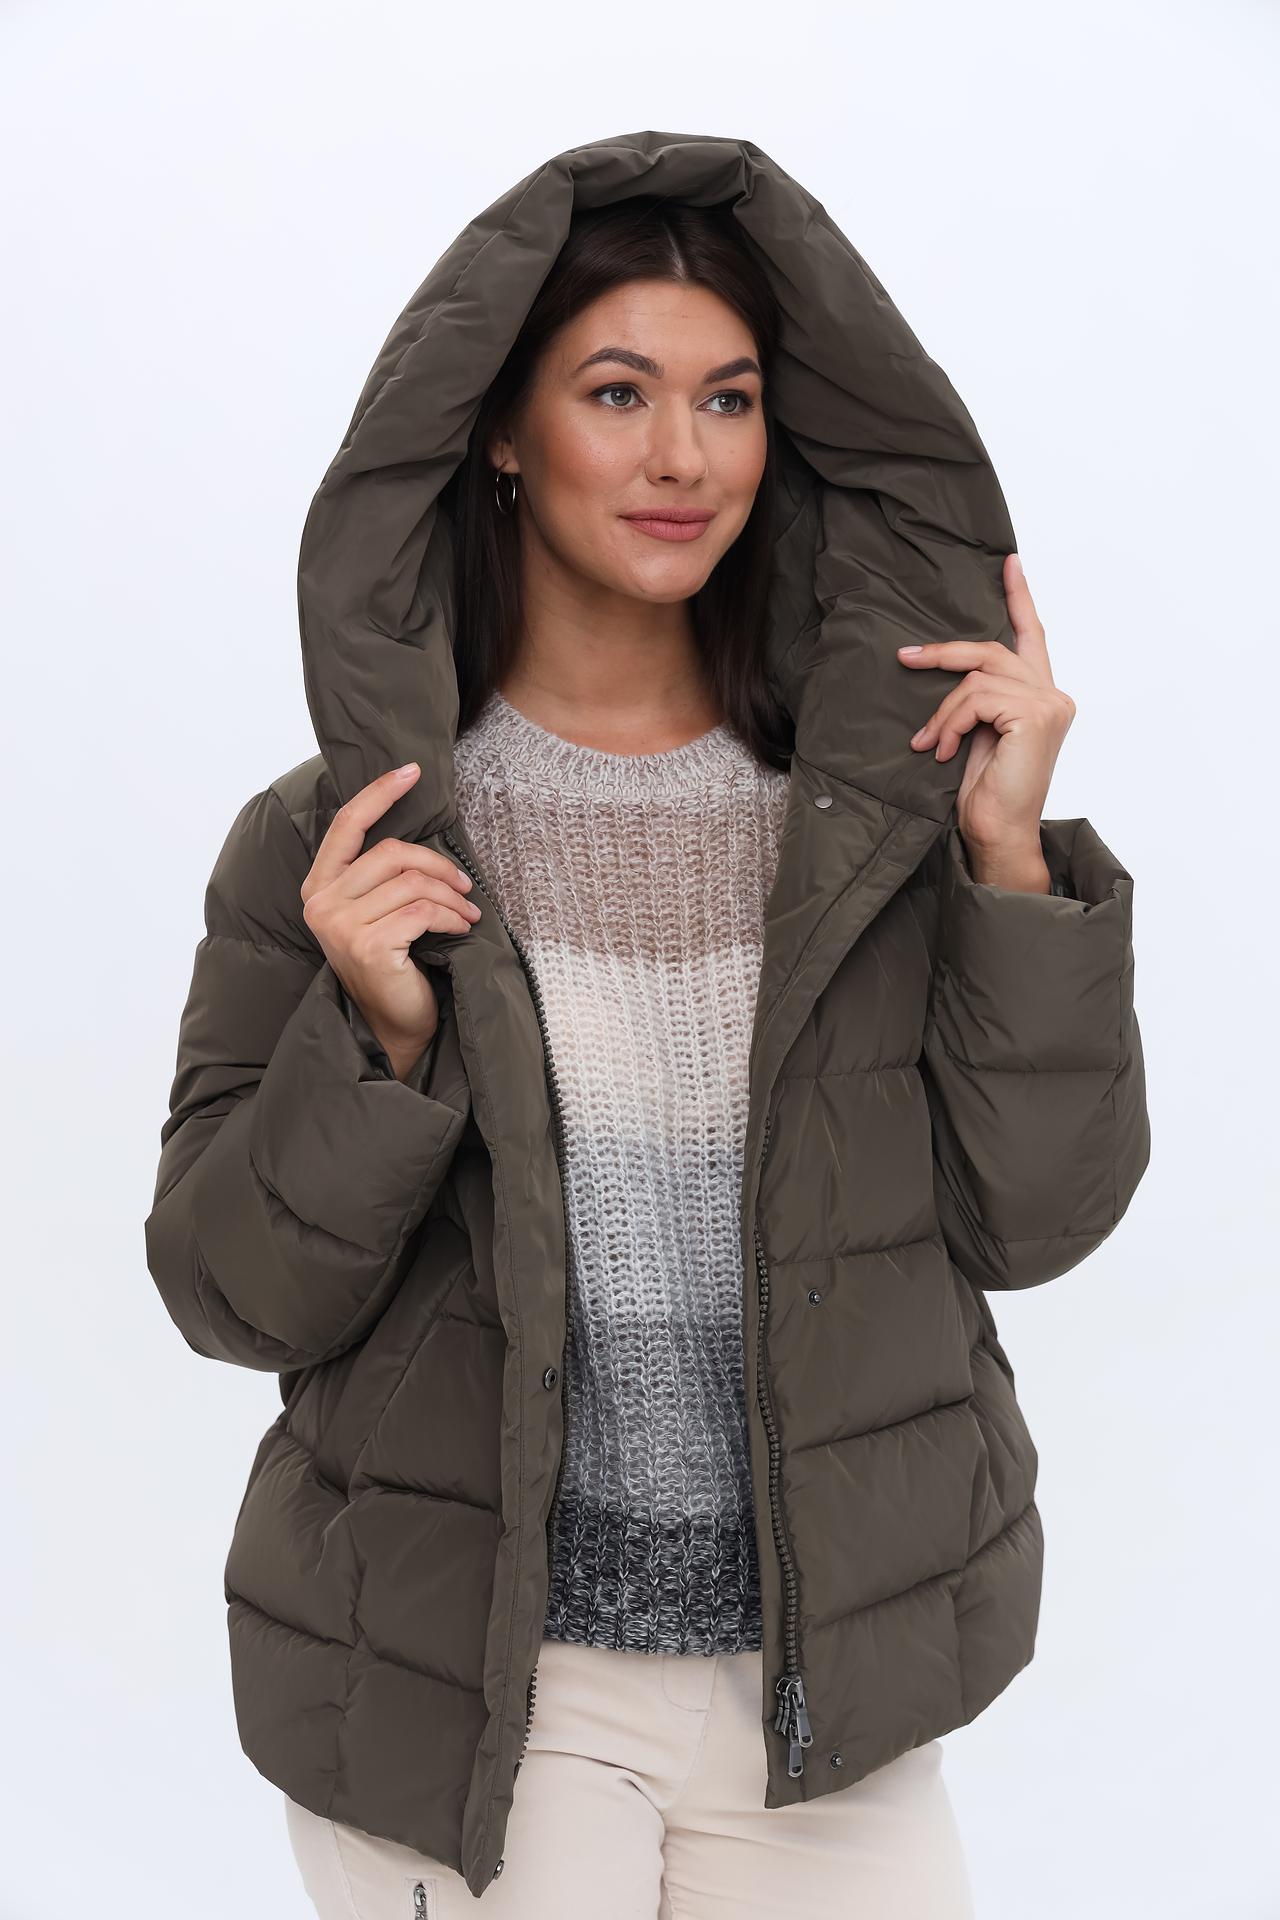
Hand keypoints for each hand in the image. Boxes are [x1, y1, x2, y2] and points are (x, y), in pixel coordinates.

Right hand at [299, 762, 480, 1068]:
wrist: (391, 1025)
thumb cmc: (391, 965)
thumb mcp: (376, 912)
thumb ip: (381, 875)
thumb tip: (422, 836)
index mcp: (319, 887)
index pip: (347, 825)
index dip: (379, 793)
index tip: (411, 771)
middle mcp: (321, 903)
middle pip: (390, 852)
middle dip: (437, 864)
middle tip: (464, 886)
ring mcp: (340, 925)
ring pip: (412, 882)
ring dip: (451, 896)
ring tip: (468, 914)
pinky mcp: (367, 945)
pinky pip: (422, 911)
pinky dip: (452, 917)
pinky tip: (463, 929)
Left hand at [897, 553, 1074, 867]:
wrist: (997, 834)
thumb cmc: (986, 793)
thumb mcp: (977, 734)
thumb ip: (978, 700)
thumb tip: (950, 672)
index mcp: (1041, 696)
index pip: (1032, 636)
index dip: (1019, 598)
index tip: (1008, 563)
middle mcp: (1053, 694)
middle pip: (993, 649)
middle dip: (946, 653)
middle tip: (907, 657)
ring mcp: (1049, 703)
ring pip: (978, 677)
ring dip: (943, 710)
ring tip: (929, 743)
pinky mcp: (1035, 715)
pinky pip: (977, 698)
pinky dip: (950, 722)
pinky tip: (941, 750)